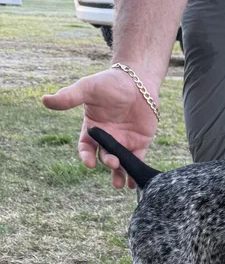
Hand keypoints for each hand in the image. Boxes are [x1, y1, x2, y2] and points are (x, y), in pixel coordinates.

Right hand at [42, 68, 159, 187]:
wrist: (137, 80)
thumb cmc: (110, 82)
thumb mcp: (88, 88)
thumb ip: (69, 97)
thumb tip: (45, 100)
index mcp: (93, 128)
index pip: (86, 147)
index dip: (86, 156)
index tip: (89, 163)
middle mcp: (107, 138)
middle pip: (104, 156)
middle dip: (108, 163)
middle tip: (113, 164)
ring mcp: (124, 142)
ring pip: (120, 163)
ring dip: (119, 174)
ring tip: (120, 183)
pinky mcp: (140, 143)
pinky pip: (137, 160)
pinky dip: (135, 171)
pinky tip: (133, 183)